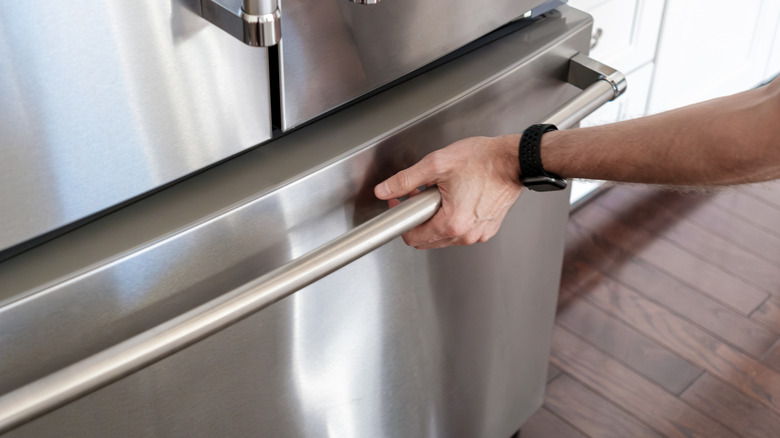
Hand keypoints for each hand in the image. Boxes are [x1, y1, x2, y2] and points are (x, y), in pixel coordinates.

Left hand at [374, 135, 523, 248]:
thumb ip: (406, 180)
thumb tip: (385, 190)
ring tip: (441, 193)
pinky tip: (457, 198)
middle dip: (419, 218)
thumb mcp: (437, 164)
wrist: (514, 160)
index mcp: (452, 224)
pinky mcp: (488, 229)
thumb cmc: (483, 160)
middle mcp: (466, 235)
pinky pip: (462, 231)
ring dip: (436, 218)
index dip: (402, 218)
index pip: (412, 238)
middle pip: (427, 240)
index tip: (402, 202)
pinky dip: (454, 219)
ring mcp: (479, 234)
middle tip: (420, 194)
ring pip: (444, 236)